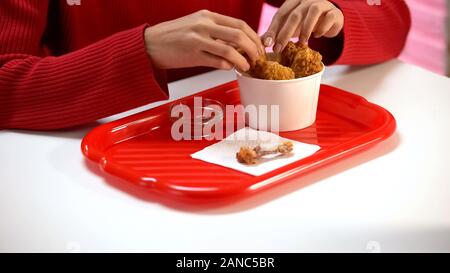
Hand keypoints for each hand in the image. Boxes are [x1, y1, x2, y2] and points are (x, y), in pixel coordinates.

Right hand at [145, 10, 263, 70]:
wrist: (151, 44)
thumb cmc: (175, 37)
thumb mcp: (197, 27)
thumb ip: (217, 33)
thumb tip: (239, 45)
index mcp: (208, 16)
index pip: (239, 24)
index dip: (254, 37)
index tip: (259, 47)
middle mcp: (204, 25)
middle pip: (239, 35)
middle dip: (253, 49)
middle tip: (258, 59)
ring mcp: (198, 40)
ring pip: (230, 49)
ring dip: (243, 61)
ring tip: (247, 67)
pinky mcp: (192, 55)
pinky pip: (217, 61)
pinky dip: (228, 66)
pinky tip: (230, 68)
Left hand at [262, 0, 343, 53]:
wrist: (330, 18)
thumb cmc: (306, 22)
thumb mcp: (290, 27)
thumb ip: (276, 32)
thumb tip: (261, 42)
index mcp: (293, 2)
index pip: (280, 14)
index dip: (273, 29)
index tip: (267, 44)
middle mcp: (307, 0)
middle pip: (294, 15)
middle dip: (285, 33)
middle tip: (279, 48)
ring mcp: (322, 4)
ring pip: (313, 11)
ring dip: (306, 28)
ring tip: (302, 42)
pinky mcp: (334, 12)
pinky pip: (329, 17)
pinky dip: (322, 27)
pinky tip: (317, 36)